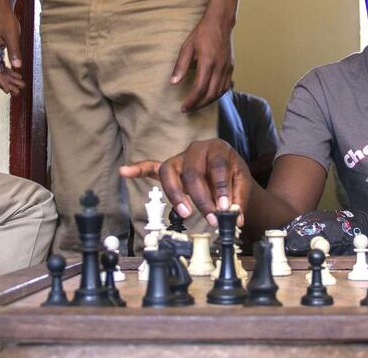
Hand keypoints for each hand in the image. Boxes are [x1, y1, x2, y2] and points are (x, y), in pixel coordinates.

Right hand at [0, 4, 24, 94]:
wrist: (1, 8)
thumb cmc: (6, 19)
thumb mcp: (12, 35)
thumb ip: (14, 51)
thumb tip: (17, 67)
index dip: (1, 81)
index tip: (8, 90)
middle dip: (7, 82)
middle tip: (17, 91)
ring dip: (9, 76)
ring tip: (20, 84)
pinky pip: (1, 62)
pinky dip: (8, 69)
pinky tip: (16, 74)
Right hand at [119, 139, 251, 226]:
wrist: (229, 172)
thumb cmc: (234, 176)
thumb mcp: (243, 184)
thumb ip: (239, 200)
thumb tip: (235, 218)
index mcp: (218, 148)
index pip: (217, 166)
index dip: (221, 188)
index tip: (225, 208)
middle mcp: (197, 149)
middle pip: (192, 171)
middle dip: (201, 198)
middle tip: (211, 218)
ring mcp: (180, 158)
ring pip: (169, 171)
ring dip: (176, 193)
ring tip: (185, 212)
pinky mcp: (170, 168)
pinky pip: (151, 167)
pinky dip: (138, 169)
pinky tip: (125, 171)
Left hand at [171, 14, 233, 112]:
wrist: (220, 23)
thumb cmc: (202, 33)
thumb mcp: (187, 47)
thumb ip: (180, 66)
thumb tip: (173, 83)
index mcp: (207, 62)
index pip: (200, 88)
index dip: (191, 101)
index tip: (183, 107)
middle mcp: (219, 67)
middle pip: (210, 94)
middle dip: (199, 105)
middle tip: (188, 109)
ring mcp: (227, 68)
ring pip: (220, 92)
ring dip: (208, 101)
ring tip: (197, 104)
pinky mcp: (231, 67)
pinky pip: (226, 86)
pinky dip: (217, 94)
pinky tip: (209, 96)